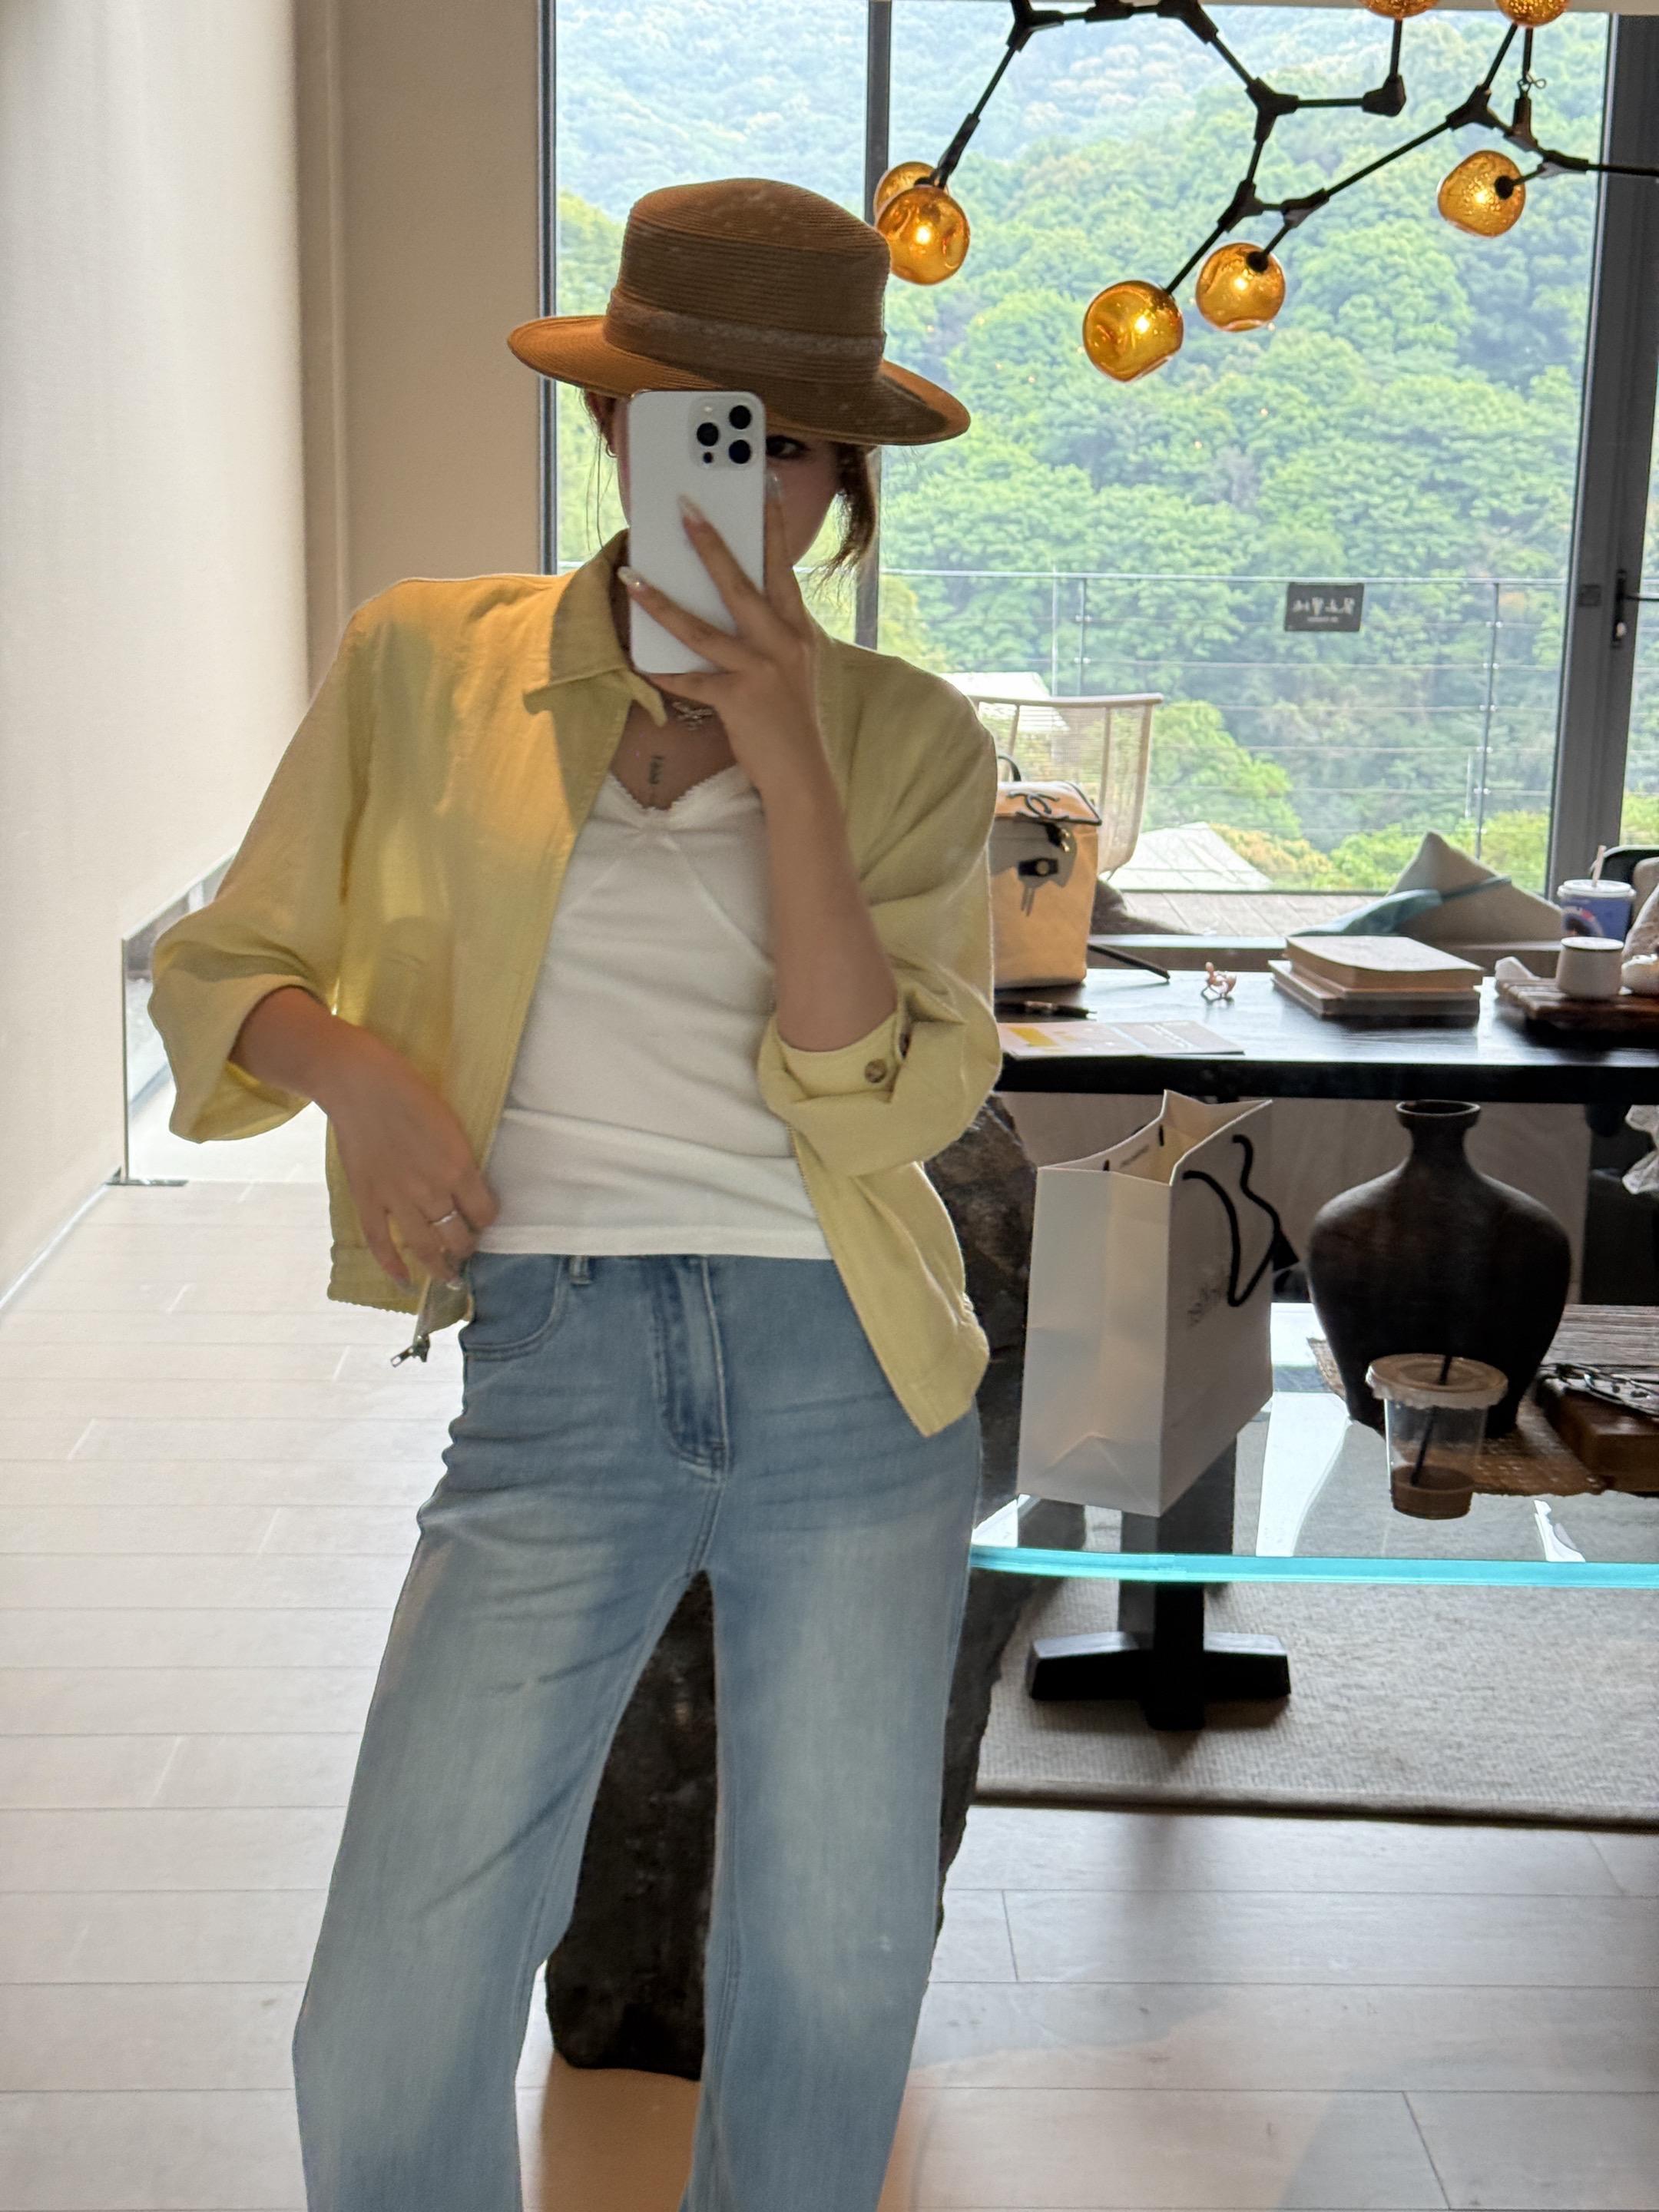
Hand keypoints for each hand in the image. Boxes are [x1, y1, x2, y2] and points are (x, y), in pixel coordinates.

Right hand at [319, 1030, 498, 1288]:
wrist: (358, 1083)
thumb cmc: (409, 1092)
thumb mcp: (450, 1123)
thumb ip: (459, 1158)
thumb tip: (467, 1184)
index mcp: (458, 1167)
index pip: (485, 1213)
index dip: (485, 1220)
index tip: (482, 1220)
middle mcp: (432, 1190)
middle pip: (458, 1237)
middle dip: (465, 1247)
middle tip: (465, 1249)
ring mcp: (397, 1199)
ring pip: (425, 1248)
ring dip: (439, 1267)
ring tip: (448, 1277)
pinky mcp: (367, 1200)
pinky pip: (381, 1243)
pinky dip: (392, 1266)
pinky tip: (404, 1280)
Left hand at [617, 480, 826, 800]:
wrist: (803, 775)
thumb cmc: (791, 719)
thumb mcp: (792, 666)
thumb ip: (769, 632)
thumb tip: (731, 600)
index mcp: (797, 629)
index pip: (783, 566)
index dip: (773, 524)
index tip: (764, 485)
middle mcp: (782, 642)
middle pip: (740, 583)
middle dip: (710, 543)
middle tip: (684, 508)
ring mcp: (761, 671)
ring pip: (702, 629)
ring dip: (661, 602)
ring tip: (631, 577)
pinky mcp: (738, 700)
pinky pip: (690, 681)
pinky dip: (662, 673)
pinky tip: (638, 662)